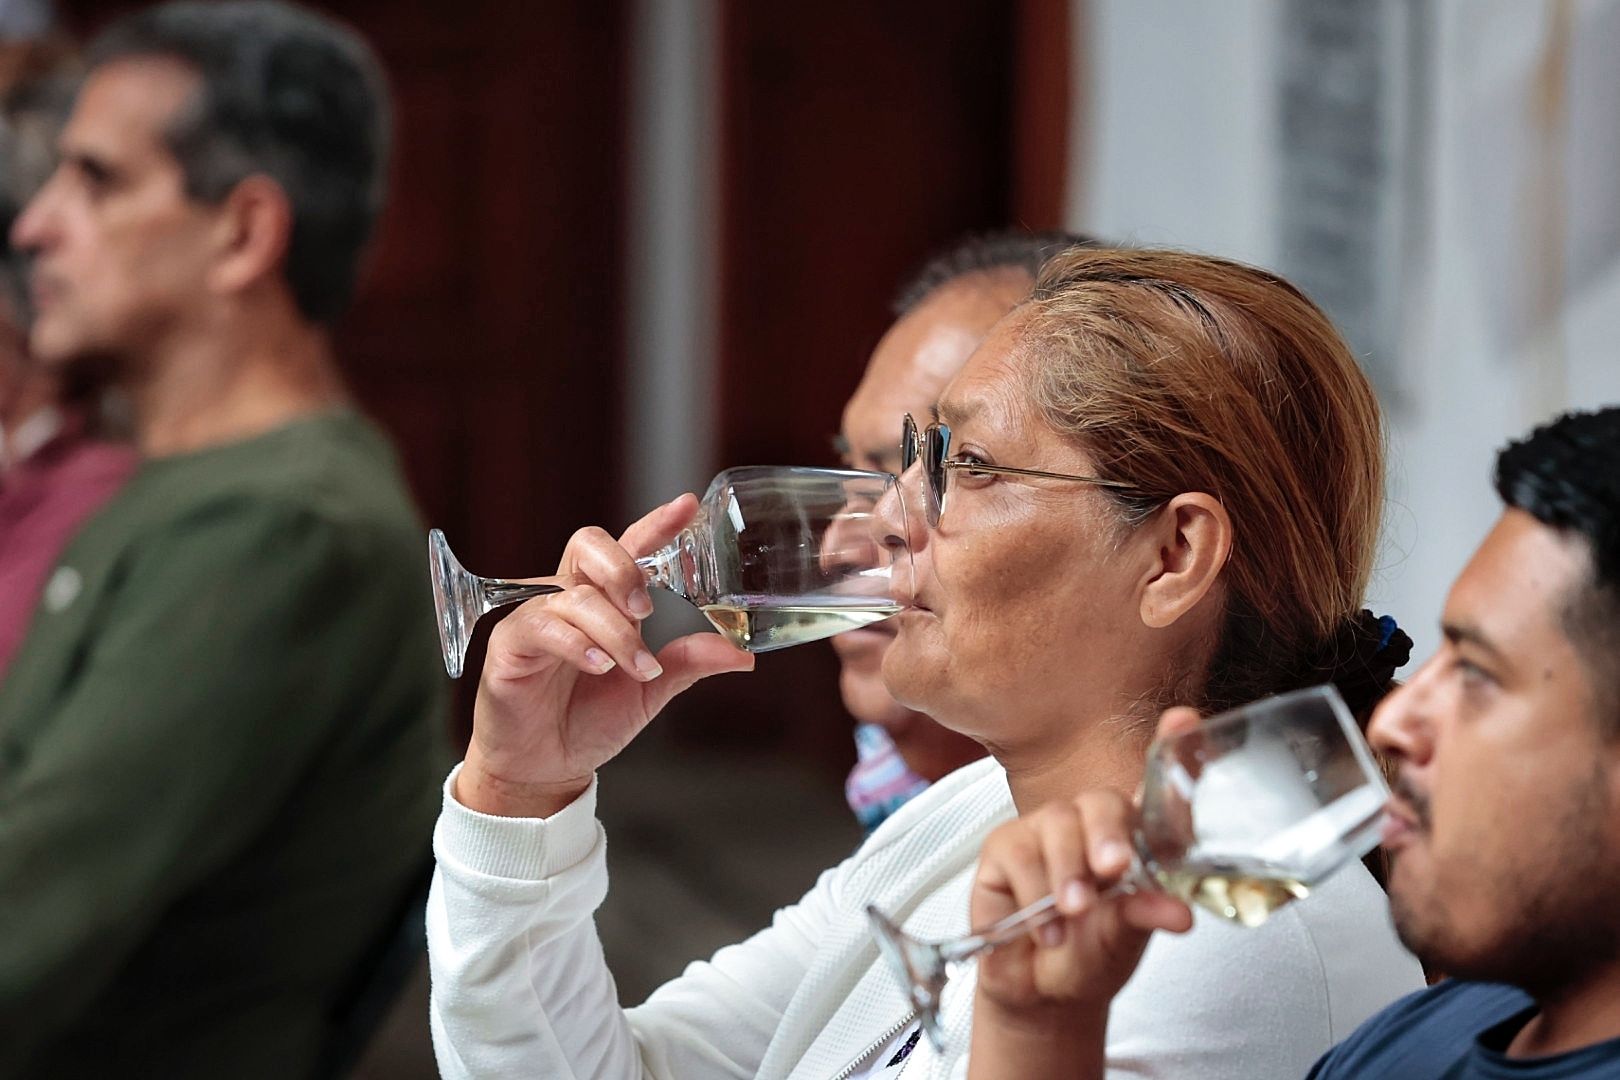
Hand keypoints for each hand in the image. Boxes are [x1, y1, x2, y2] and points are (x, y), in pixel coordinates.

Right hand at [458, 495, 754, 816]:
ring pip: (577, 596)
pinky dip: (579, 644)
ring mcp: (539, 616)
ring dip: (616, 632)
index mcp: (609, 599)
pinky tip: (598, 666)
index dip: (658, 524)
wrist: (547, 767)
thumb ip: (689, 661)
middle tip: (648, 608)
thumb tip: (742, 653)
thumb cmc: (592, 718)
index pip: (632, 547)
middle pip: (590, 546)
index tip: (688, 506)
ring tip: (639, 668)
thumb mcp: (652, 689)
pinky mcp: (513, 643)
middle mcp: (572, 596)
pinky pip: (543, 626)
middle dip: (625, 569)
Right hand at [968, 709, 1205, 1073]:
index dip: (1172, 747)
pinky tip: (1045, 929)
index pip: (1156, 785)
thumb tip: (1179, 912)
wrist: (1041, 993)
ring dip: (1066, 876)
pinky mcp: (1003, 847)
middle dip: (1107, 835)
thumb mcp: (1126, 939)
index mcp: (1133, 838)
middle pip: (1101, 802)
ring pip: (1057, 827)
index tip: (1184, 721)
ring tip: (1074, 915)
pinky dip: (1033, 897)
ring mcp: (1046, 830)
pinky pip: (1017, 854)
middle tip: (1112, 868)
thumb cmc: (1091, 956)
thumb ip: (1146, 914)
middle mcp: (1090, 824)